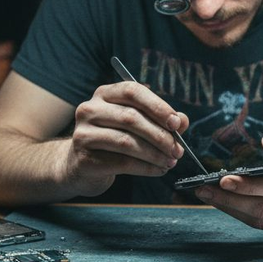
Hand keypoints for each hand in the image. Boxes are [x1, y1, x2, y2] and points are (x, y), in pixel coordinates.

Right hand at [63, 81, 188, 195]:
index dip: (157, 106)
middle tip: (178, 150)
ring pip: (126, 142)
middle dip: (160, 135)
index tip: (176, 123)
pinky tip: (158, 170)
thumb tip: (182, 121)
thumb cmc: (114, 140)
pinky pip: (122, 162)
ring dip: (154, 154)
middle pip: (131, 118)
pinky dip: (146, 168)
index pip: (132, 91)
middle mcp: (90, 109)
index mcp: (104, 94)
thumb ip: (160, 120)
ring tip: (170, 162)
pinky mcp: (84, 158)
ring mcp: (83, 134)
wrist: (80, 165)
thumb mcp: (136, 125)